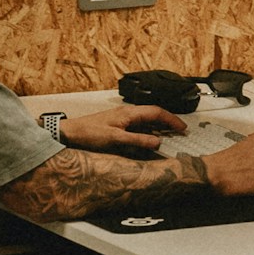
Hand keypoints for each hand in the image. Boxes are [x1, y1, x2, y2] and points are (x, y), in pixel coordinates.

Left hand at [59, 103, 184, 155]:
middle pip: (154, 114)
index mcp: (130, 113)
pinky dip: (149, 132)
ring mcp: (123, 119)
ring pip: (147, 121)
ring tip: (170, 136)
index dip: (172, 120)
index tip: (183, 128)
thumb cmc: (89, 133)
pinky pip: (139, 126)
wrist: (70, 133)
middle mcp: (128, 114)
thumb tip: (157, 142)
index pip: (157, 112)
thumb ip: (137, 141)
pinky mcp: (118, 125)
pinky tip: (150, 139)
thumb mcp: (115, 139)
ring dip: (159, 127)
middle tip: (181, 132)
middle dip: (169, 122)